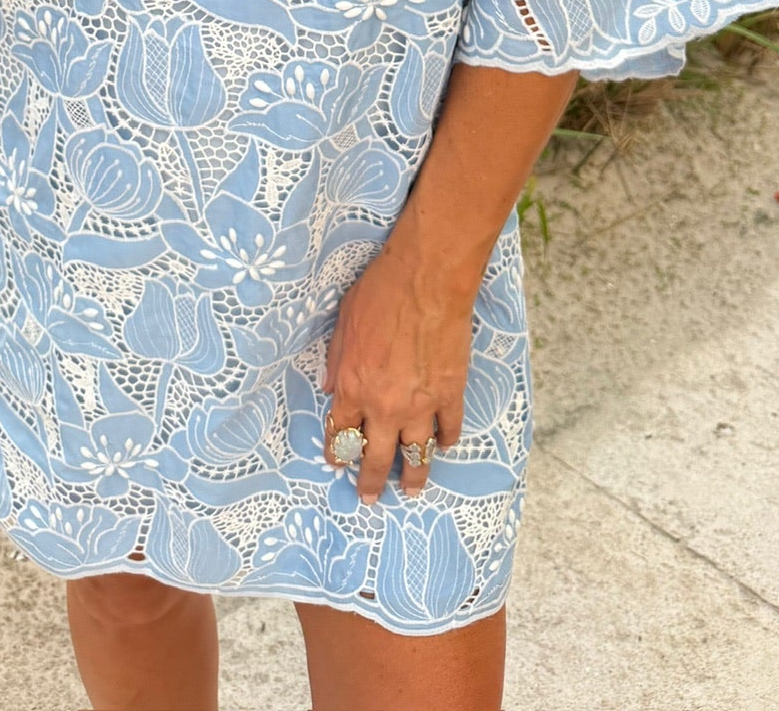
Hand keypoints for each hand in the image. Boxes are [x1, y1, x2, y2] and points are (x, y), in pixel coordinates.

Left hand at [322, 230, 476, 504]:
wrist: (425, 281)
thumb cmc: (379, 295)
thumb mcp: (343, 325)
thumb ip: (335, 361)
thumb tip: (329, 385)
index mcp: (352, 387)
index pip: (341, 433)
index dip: (338, 452)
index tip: (337, 464)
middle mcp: (384, 405)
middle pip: (376, 457)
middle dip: (370, 482)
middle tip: (369, 498)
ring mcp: (420, 404)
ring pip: (416, 455)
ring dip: (412, 476)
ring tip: (411, 491)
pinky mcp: (450, 394)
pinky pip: (449, 429)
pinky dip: (446, 440)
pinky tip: (443, 445)